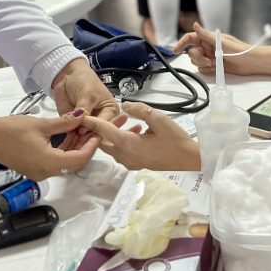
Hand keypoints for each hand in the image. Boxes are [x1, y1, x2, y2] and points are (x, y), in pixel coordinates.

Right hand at [0, 112, 97, 180]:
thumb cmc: (10, 130)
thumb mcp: (41, 124)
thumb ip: (64, 123)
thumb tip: (82, 116)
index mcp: (49, 163)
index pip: (79, 159)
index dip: (91, 146)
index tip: (98, 132)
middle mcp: (45, 172)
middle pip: (74, 163)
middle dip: (85, 146)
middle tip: (92, 129)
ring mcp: (39, 172)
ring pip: (65, 163)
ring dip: (75, 148)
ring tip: (82, 130)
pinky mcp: (33, 168)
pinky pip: (55, 162)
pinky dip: (64, 150)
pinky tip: (68, 136)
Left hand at [52, 58, 119, 149]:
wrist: (66, 74)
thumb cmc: (83, 79)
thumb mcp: (87, 94)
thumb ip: (85, 111)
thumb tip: (83, 127)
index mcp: (111, 111)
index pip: (106, 124)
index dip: (96, 130)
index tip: (84, 131)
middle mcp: (101, 120)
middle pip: (97, 133)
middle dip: (87, 138)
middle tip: (77, 140)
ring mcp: (88, 124)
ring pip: (85, 137)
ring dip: (78, 140)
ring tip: (71, 144)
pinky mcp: (75, 125)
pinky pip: (74, 135)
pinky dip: (70, 139)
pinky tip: (66, 142)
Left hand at [80, 102, 199, 170]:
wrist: (189, 160)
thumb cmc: (175, 139)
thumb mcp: (158, 118)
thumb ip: (140, 110)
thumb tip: (125, 105)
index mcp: (127, 144)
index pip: (104, 130)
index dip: (92, 122)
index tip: (82, 115)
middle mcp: (125, 155)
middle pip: (104, 143)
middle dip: (103, 129)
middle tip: (112, 115)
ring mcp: (131, 163)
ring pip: (113, 148)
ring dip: (115, 135)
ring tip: (128, 121)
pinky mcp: (137, 165)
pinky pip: (122, 153)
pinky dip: (122, 142)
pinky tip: (136, 131)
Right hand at [174, 23, 252, 75]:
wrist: (250, 63)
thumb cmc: (239, 50)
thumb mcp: (221, 41)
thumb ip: (205, 34)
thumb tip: (195, 24)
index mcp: (208, 38)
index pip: (190, 38)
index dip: (182, 43)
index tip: (175, 50)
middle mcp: (208, 47)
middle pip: (192, 52)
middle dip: (198, 58)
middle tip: (208, 60)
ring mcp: (210, 56)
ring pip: (196, 62)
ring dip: (203, 64)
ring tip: (214, 64)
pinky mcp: (213, 66)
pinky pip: (202, 69)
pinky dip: (207, 70)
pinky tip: (216, 68)